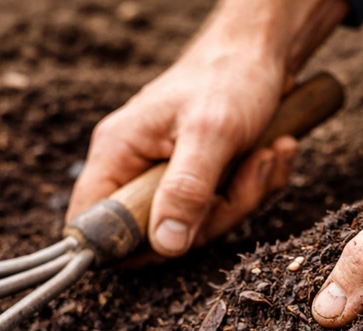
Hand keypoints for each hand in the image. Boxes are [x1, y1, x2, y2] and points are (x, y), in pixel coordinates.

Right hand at [67, 36, 296, 258]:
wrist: (264, 51)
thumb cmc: (229, 78)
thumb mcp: (211, 135)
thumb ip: (185, 191)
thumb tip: (166, 245)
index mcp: (118, 153)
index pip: (89, 221)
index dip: (122, 245)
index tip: (172, 243)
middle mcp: (135, 168)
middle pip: (157, 235)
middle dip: (213, 216)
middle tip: (246, 174)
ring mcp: (167, 176)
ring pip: (198, 225)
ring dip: (243, 196)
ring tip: (266, 154)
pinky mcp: (198, 180)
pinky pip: (222, 209)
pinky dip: (255, 186)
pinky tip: (273, 152)